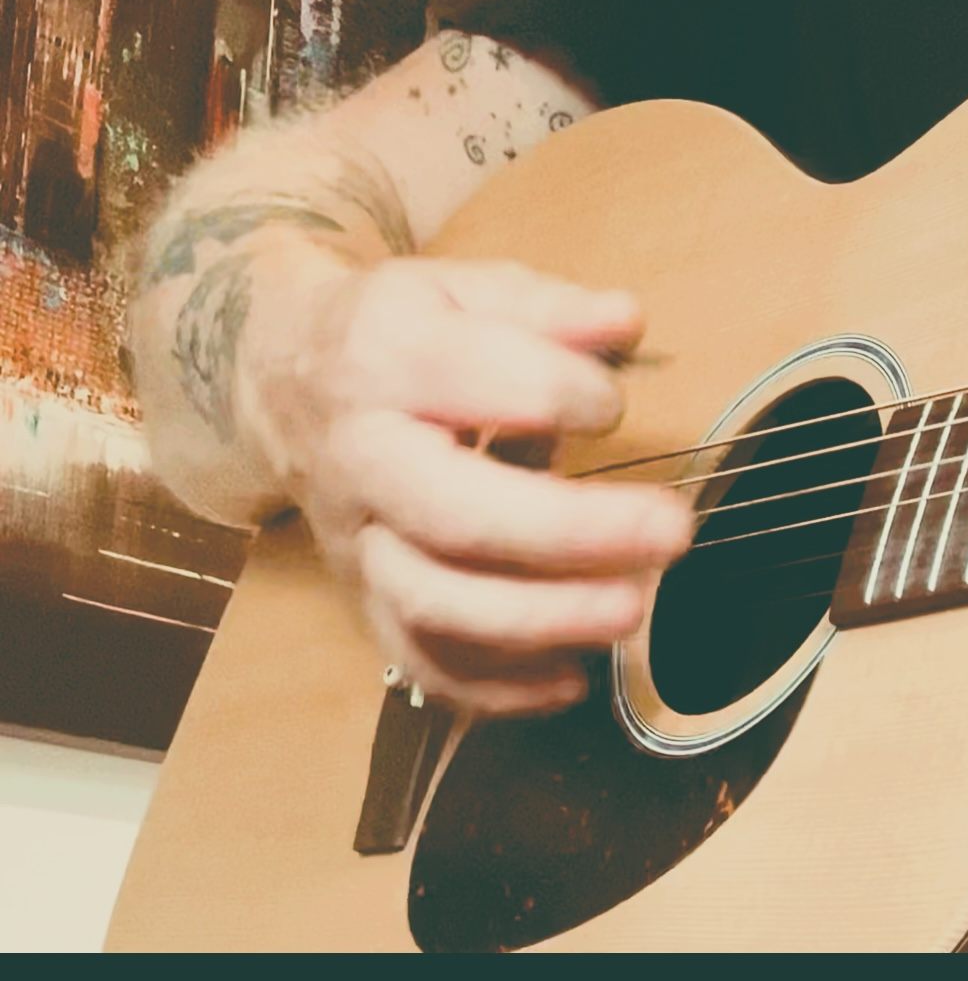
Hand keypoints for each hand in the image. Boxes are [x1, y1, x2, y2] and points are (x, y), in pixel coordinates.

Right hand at [251, 258, 692, 714]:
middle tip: (673, 533)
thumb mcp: (463, 289)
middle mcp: (361, 459)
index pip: (470, 380)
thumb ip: (546, 307)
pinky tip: (572, 681)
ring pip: (432, 605)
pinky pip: (419, 665)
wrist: (281, 382)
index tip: (613, 404)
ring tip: (633, 611)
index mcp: (384, 361)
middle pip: (454, 513)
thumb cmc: (402, 335)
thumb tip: (625, 321)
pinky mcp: (364, 602)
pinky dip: (496, 691)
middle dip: (572, 533)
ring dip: (542, 621)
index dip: (563, 394)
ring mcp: (357, 542)